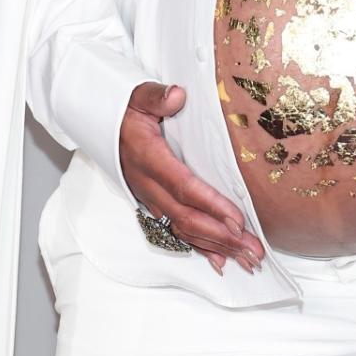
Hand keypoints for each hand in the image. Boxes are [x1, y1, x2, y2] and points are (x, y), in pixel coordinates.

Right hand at [120, 81, 264, 276]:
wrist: (101, 125)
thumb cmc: (126, 110)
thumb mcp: (138, 96)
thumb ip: (156, 97)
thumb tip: (177, 95)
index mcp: (149, 159)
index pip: (184, 186)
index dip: (211, 205)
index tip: (238, 220)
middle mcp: (149, 185)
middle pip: (188, 217)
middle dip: (222, 236)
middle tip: (253, 250)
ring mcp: (151, 198)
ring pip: (186, 229)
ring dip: (217, 247)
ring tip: (247, 259)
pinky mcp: (155, 204)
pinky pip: (178, 231)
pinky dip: (200, 248)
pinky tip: (220, 261)